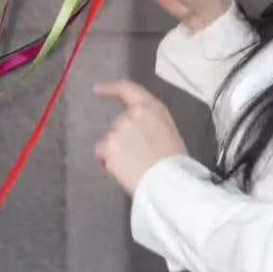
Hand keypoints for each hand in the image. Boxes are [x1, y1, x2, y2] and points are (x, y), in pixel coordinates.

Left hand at [93, 79, 188, 195]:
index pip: (128, 89)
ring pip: (110, 141)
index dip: (111, 88)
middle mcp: (134, 115)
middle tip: (140, 157)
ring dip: (117, 152)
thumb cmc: (173, 163)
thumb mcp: (170, 132)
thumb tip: (140, 127)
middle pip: (119, 124)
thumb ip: (151, 122)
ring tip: (135, 166)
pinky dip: (107, 163)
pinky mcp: (109, 146)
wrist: (168, 182)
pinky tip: (123, 171)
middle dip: (124, 140)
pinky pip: (101, 154)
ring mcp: (119, 130)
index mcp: (152, 109)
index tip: (98, 90)